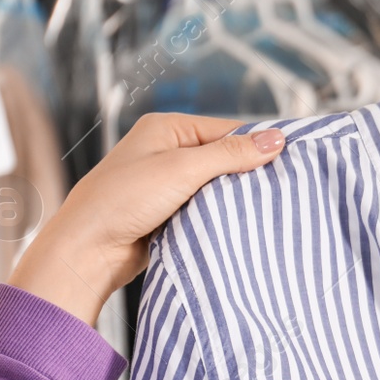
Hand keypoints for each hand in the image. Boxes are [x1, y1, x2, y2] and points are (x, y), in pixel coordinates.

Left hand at [9, 114, 287, 325]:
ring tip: (265, 208)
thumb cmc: (121, 201)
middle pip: (225, 157)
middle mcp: (167, 152)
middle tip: (283, 188)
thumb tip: (276, 140)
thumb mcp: (182, 170)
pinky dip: (222, 216)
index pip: (227, 130)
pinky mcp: (170, 213)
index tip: (291, 160)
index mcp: (167, 129)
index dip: (258, 145)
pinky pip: (207, 209)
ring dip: (235, 198)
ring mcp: (168, 184)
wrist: (88, 251)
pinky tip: (239, 223)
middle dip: (249, 173)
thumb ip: (231, 154)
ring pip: (218, 186)